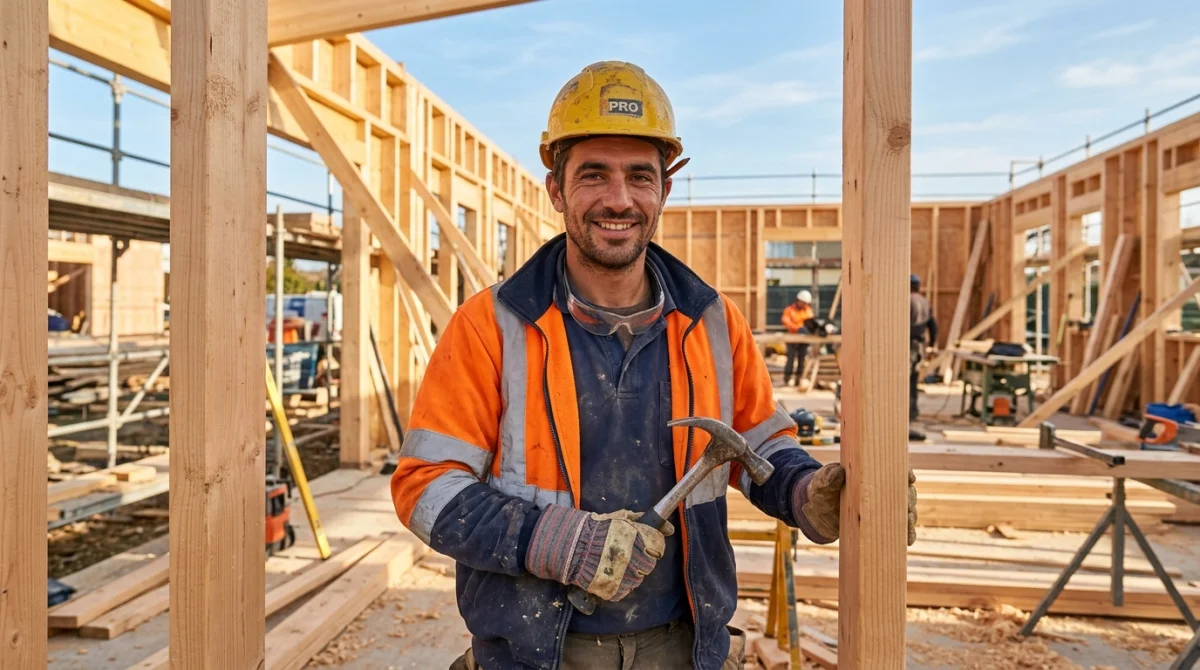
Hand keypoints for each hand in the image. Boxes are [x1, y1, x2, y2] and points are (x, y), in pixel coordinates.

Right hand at [526, 506, 672, 601]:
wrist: (571, 547)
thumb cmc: (596, 530)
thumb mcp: (621, 518)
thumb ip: (645, 521)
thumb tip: (670, 528)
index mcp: (638, 539)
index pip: (658, 547)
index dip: (652, 545)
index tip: (644, 545)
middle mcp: (634, 558)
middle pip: (650, 564)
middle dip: (641, 559)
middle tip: (627, 553)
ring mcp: (625, 577)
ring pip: (638, 579)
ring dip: (630, 572)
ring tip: (615, 563)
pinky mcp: (615, 590)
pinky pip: (626, 590)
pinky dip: (620, 584)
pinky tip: (610, 573)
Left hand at [791, 463, 917, 545]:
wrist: (818, 514)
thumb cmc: (821, 493)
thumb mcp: (821, 485)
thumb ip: (828, 478)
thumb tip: (838, 471)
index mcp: (871, 474)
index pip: (894, 470)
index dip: (905, 473)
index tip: (909, 479)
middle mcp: (882, 490)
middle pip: (904, 491)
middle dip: (909, 499)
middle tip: (908, 507)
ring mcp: (883, 507)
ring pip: (905, 510)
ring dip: (909, 517)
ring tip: (908, 524)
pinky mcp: (881, 523)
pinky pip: (898, 528)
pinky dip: (905, 533)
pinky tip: (907, 541)